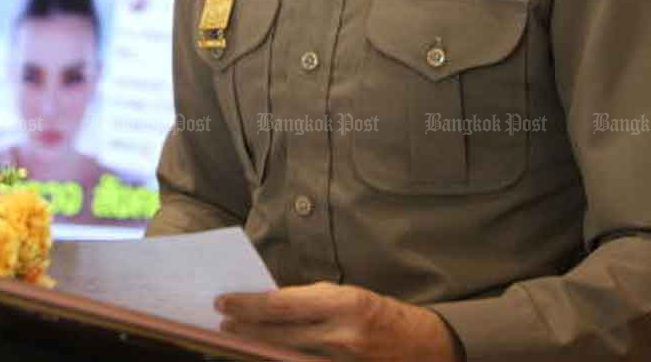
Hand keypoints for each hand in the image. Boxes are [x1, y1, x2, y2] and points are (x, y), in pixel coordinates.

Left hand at [214, 282, 461, 361]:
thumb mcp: (349, 296)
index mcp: (344, 303)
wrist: (428, 347)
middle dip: (246, 328)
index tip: (224, 302)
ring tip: (235, 338)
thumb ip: (311, 302)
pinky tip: (266, 354)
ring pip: (287, 355)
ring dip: (258, 347)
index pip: (282, 304)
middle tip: (221, 322)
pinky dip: (282, 360)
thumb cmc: (382, 314)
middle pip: (279, 333)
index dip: (248, 305)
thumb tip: (269, 304)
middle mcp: (343, 334)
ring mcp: (343, 361)